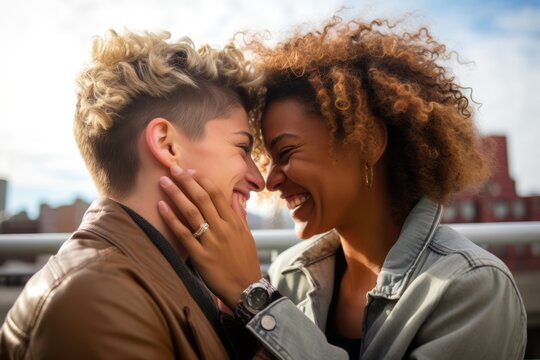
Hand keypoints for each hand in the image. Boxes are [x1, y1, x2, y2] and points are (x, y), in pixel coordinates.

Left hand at [158, 165, 261, 308]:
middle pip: (202, 199)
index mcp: (234, 222)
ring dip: (176, 195)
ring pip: (191, 212)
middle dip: (186, 181)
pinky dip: (172, 219)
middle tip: (173, 168)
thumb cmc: (245, 262)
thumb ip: (239, 216)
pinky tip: (161, 207)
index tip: (190, 171)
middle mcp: (222, 228)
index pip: (216, 194)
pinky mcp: (201, 256)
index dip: (202, 180)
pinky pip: (184, 234)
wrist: (246, 289)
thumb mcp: (246, 236)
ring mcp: (211, 242)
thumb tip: (235, 199)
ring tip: (164, 182)